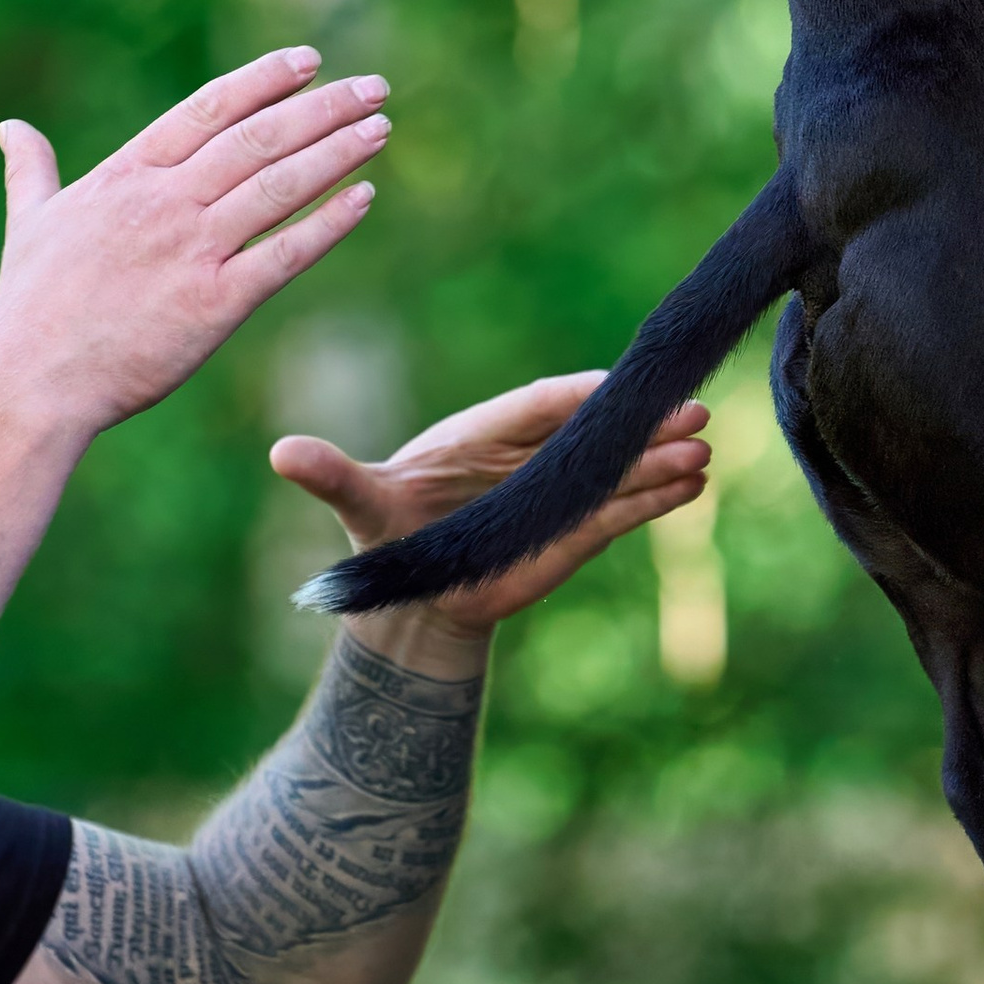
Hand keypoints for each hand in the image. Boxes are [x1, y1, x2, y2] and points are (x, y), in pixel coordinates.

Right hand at [0, 48, 389, 448]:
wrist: (29, 386)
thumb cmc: (27, 308)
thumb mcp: (29, 223)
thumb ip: (31, 170)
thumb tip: (10, 126)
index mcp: (125, 177)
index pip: (209, 110)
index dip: (264, 81)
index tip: (311, 59)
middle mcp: (165, 203)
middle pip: (258, 138)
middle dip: (323, 108)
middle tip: (375, 87)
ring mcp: (192, 251)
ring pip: (279, 186)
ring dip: (337, 152)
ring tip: (380, 127)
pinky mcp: (215, 304)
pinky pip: (284, 255)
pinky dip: (328, 224)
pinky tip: (365, 198)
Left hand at [270, 375, 712, 649]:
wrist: (414, 594)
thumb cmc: (387, 534)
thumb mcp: (360, 505)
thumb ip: (333, 477)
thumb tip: (280, 452)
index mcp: (485, 428)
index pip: (545, 401)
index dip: (585, 395)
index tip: (623, 388)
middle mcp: (530, 452)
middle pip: (593, 430)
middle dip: (640, 424)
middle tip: (691, 410)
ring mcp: (557, 490)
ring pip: (616, 470)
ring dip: (659, 462)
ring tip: (702, 455)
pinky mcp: (573, 528)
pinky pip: (622, 509)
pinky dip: (656, 498)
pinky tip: (693, 486)